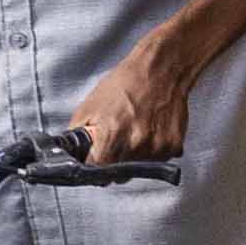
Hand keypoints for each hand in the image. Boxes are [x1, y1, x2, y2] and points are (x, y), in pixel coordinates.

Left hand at [66, 42, 192, 169]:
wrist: (160, 70)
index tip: (94, 161)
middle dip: (113, 164)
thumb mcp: (89, 106)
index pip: (96, 171)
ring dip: (133, 158)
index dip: (93, 167)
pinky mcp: (173, 147)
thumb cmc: (125, 83)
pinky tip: (149, 131)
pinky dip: (151, 151)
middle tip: (116, 142)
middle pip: (118, 175)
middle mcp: (135, 145)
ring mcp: (156, 148)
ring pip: (138, 169)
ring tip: (135, 131)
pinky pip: (156, 161)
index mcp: (111, 135)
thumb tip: (73, 154)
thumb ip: (79, 135)